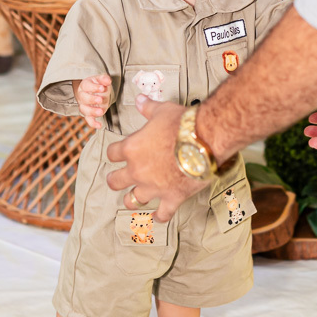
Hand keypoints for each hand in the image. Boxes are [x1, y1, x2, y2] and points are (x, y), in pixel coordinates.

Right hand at [74, 74, 111, 129]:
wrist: (93, 92)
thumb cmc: (97, 85)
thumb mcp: (100, 80)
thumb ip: (104, 79)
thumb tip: (107, 80)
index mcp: (84, 85)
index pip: (86, 86)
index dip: (94, 88)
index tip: (102, 88)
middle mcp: (82, 96)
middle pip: (83, 98)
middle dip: (92, 99)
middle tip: (100, 99)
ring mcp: (84, 106)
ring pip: (84, 110)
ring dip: (92, 111)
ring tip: (101, 112)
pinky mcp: (88, 114)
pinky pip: (89, 120)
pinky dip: (93, 123)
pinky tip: (99, 125)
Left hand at [106, 98, 203, 221]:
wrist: (205, 140)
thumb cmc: (183, 124)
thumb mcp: (162, 111)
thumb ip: (148, 108)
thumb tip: (140, 100)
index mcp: (131, 148)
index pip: (112, 153)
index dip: (113, 153)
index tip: (116, 154)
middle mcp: (138, 171)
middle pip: (115, 181)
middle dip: (115, 180)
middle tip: (117, 179)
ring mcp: (153, 187)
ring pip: (132, 201)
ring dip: (131, 200)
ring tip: (132, 200)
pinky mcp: (171, 198)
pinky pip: (162, 214)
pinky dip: (159, 216)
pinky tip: (157, 217)